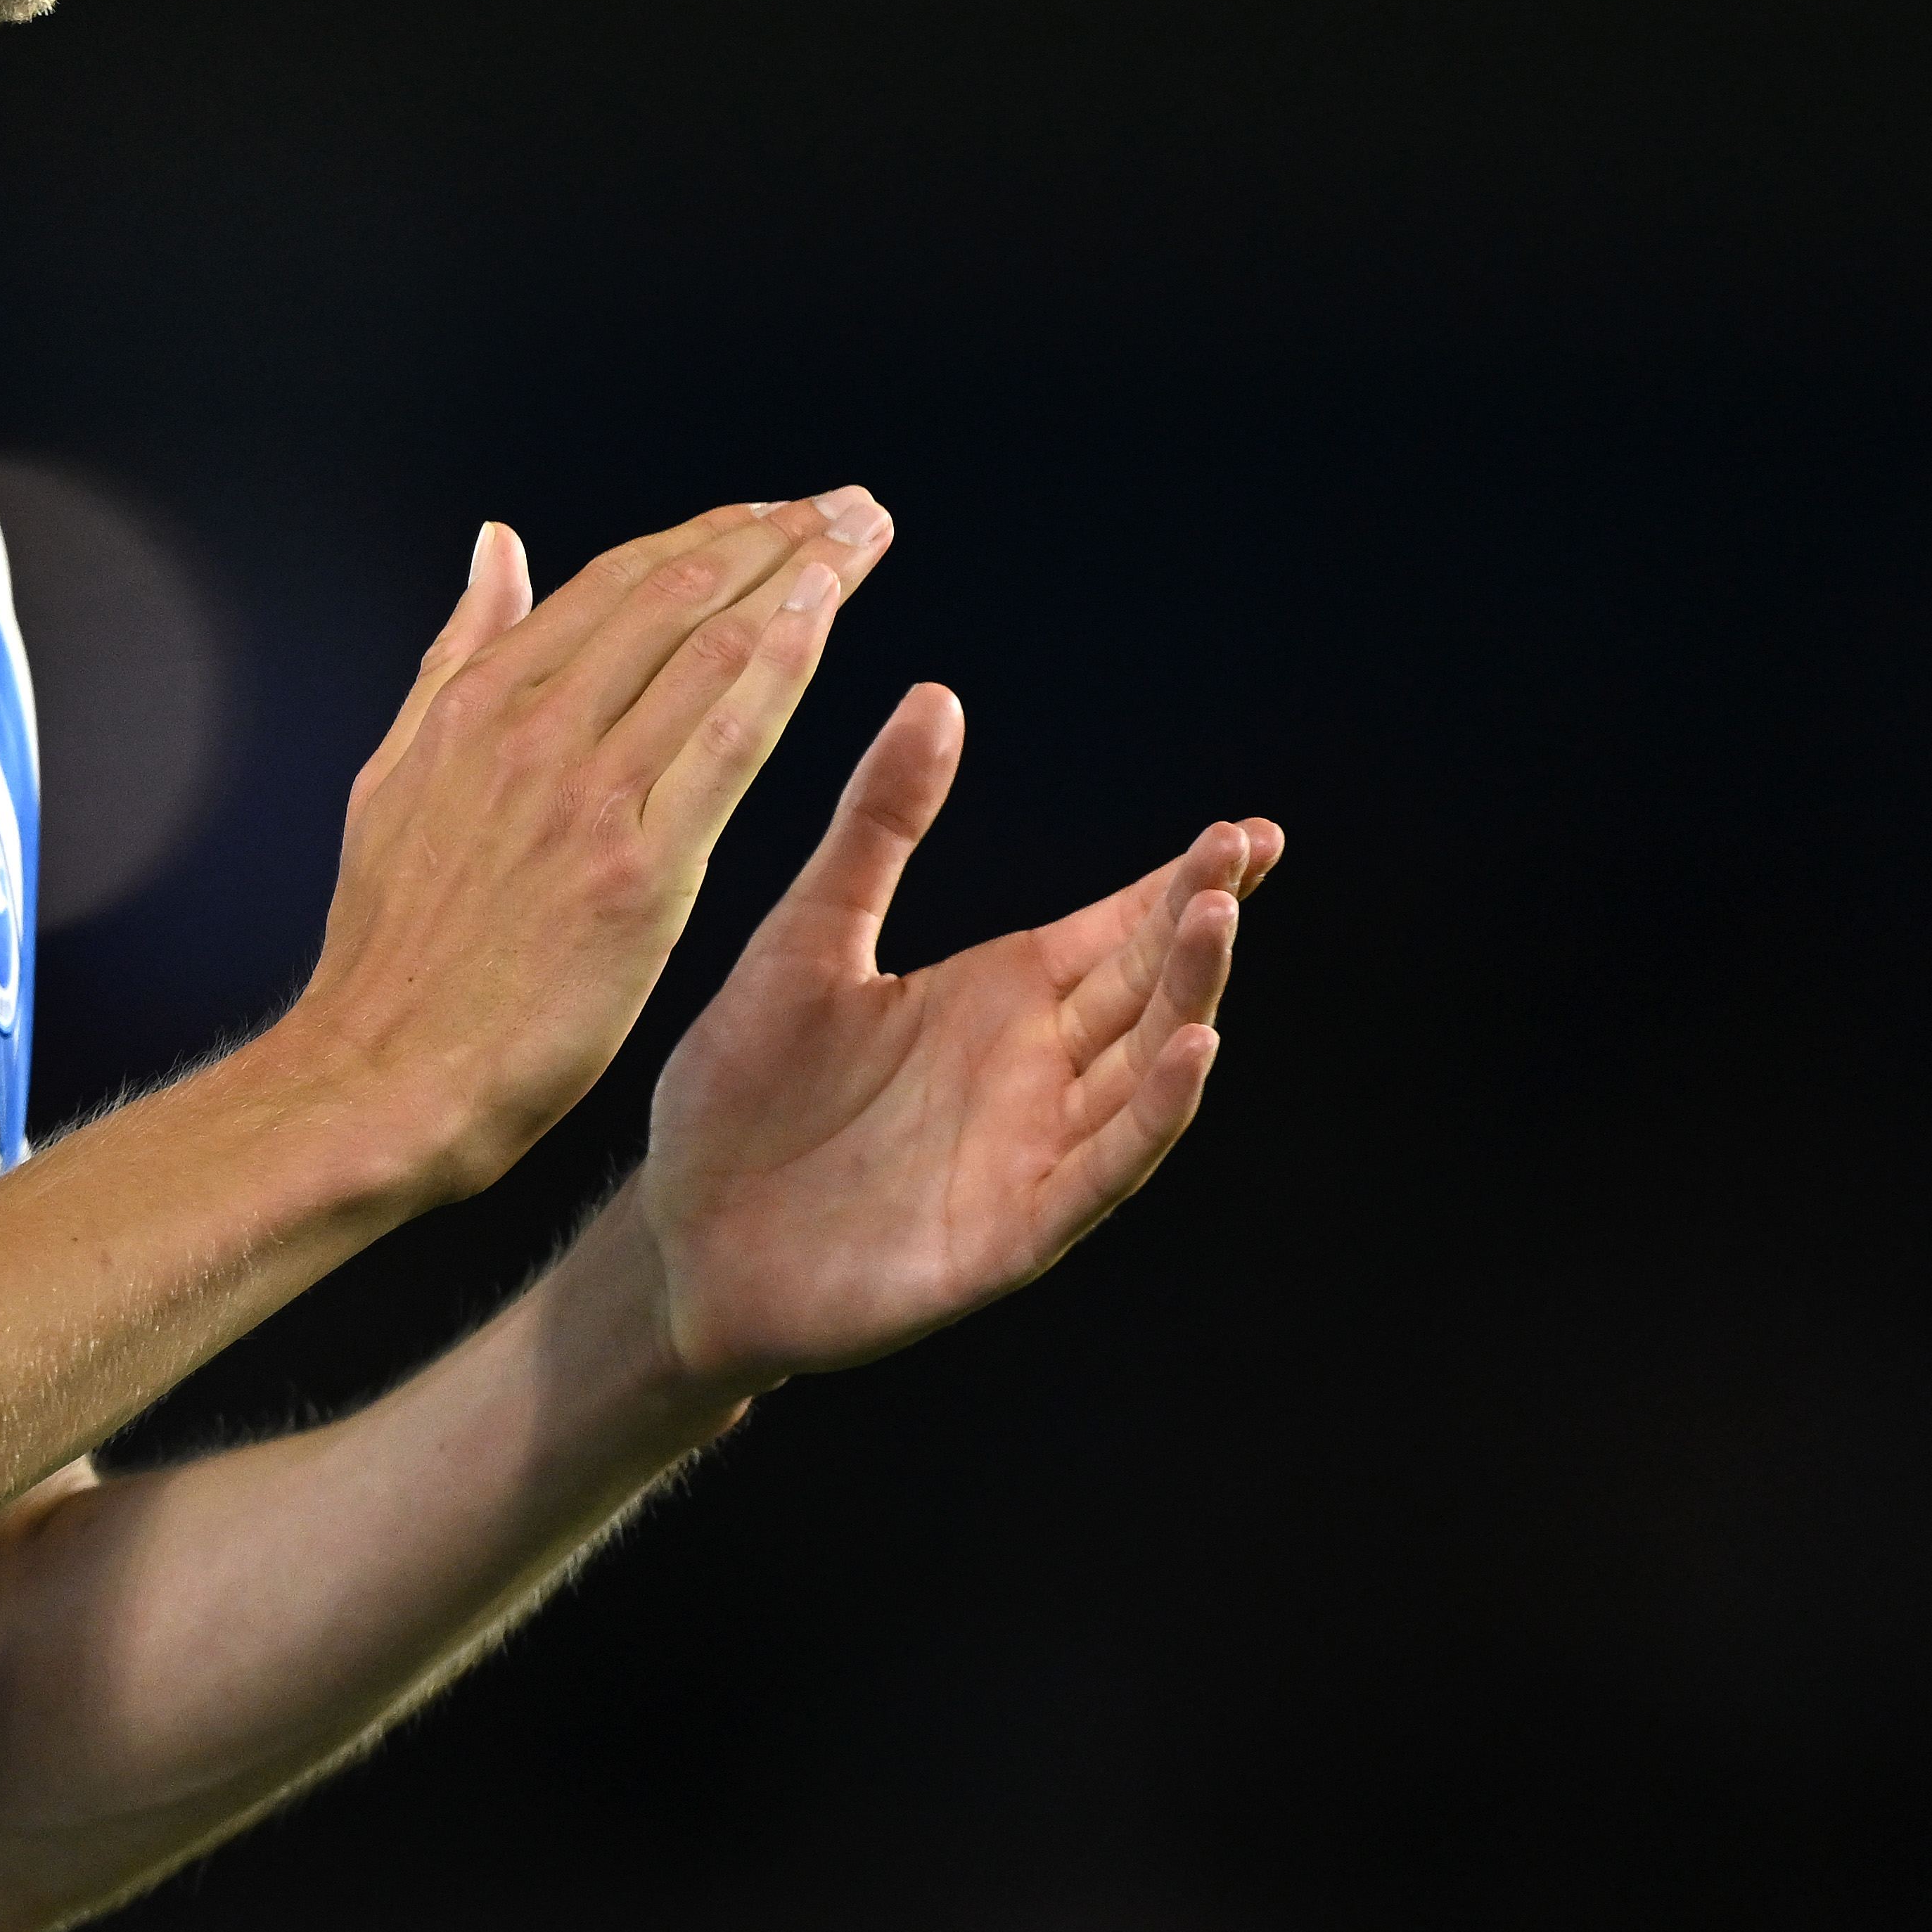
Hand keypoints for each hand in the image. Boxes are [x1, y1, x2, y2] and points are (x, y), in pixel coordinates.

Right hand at [273, 491, 900, 1206]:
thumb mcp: (398, 773)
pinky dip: (781, 664)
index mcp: (478, 707)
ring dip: (799, 577)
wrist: (379, 1077)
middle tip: (849, 505)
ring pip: (708, 648)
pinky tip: (826, 614)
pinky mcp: (636, 869)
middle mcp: (532, 730)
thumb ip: (458, 653)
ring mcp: (585, 795)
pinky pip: (725, 742)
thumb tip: (498, 545)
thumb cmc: (391, 950)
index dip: (705, 536)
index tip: (774, 510)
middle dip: (773, 537)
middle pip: (675, 597)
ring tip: (862, 535)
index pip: (614, 585)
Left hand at [636, 686, 1277, 1393]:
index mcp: (995, 994)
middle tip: (1241, 849)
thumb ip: (876, 828)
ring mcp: (1028, 1152)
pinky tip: (1189, 1053)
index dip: (1184, 880)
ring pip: (1140, 1073)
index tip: (1250, 828)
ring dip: (1186, 1001)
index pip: (1115, 926)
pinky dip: (1151, 1117)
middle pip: (1143, 986)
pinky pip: (1100, 1172)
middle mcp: (1032, 1069)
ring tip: (1215, 921)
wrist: (681, 1236)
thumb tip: (936, 694)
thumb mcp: (805, 937)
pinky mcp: (1008, 1232)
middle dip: (1197, 920)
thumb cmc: (741, 1092)